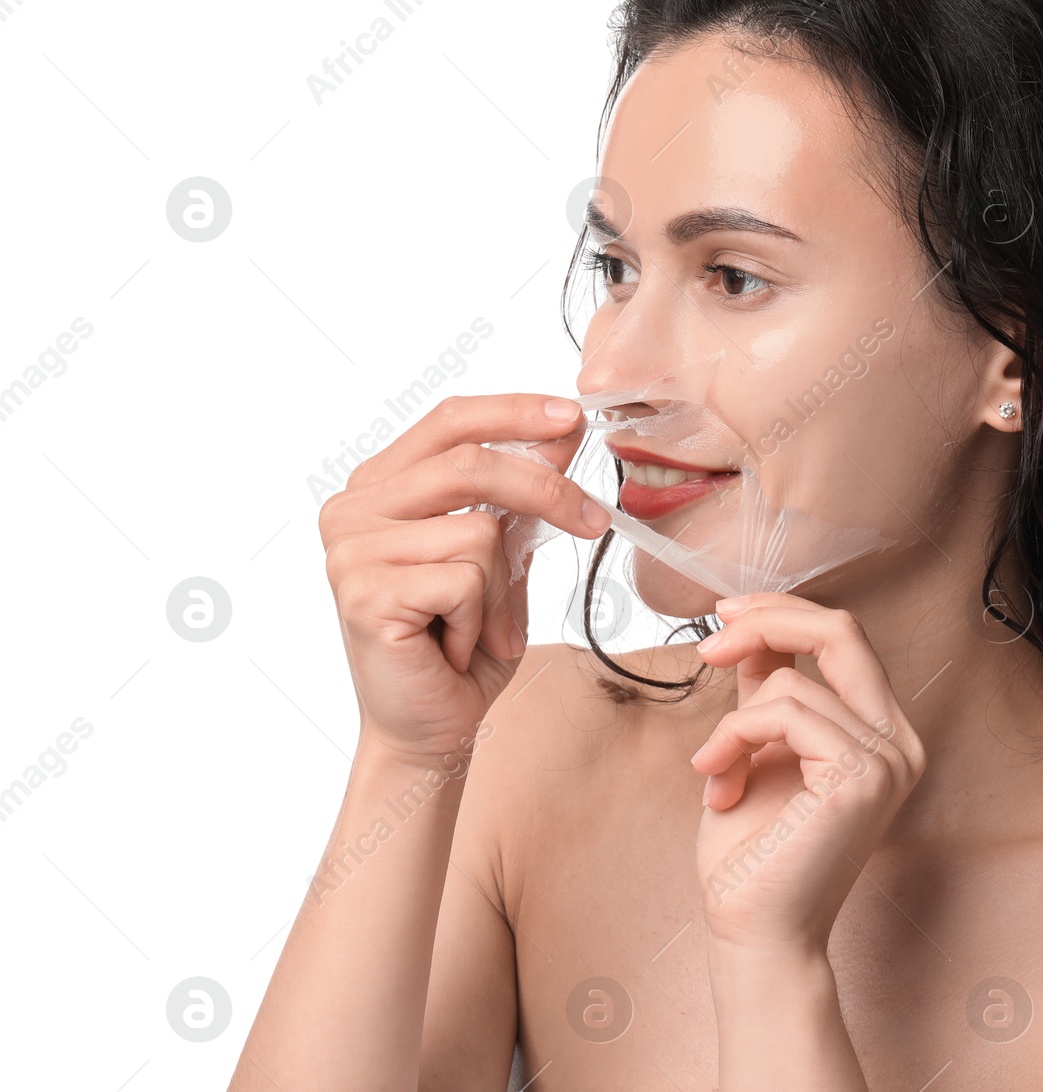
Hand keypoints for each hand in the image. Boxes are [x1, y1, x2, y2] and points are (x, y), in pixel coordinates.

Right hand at [318, 393, 609, 763]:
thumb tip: (563, 431)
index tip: (573, 416)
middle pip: (471, 464)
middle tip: (593, 521)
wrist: (430, 729)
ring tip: (477, 627)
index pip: (450, 421)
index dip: (515, 411)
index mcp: (380, 486)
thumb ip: (519, 496)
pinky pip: (464, 580)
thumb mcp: (502, 555)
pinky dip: (481, 620)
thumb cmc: (462, 643)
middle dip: (547, 491)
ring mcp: (351, 551)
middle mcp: (353, 509)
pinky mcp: (364, 593)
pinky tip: (454, 647)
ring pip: (479, 531)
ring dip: (501, 590)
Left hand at [690, 593, 926, 955]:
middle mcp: (898, 742)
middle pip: (843, 631)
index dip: (784, 613)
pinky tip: (717, 783)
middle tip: (711, 645)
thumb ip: (766, 691)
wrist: (754, 930)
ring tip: (712, 772)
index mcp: (882, 732)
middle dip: (768, 621)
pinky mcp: (860, 778)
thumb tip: (751, 631)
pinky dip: (735, 738)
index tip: (726, 615)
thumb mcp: (756, 748)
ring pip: (794, 685)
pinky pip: (784, 714)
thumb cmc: (753, 853)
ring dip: (732, 725)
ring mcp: (887, 760)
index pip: (844, 639)